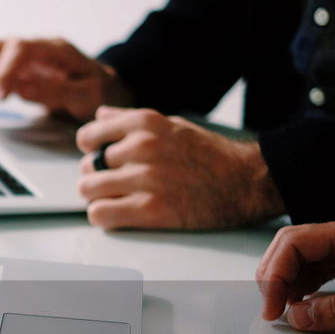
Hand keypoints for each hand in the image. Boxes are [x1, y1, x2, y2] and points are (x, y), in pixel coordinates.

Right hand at [0, 38, 130, 118]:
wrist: (102, 86)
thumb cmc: (98, 90)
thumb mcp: (87, 95)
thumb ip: (57, 92)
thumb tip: (22, 90)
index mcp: (54, 49)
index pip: (19, 48)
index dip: (4, 70)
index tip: (2, 97)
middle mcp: (33, 47)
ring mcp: (20, 56)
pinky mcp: (11, 67)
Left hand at [75, 107, 285, 229]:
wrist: (247, 181)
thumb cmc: (210, 155)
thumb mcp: (171, 124)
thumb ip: (131, 120)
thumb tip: (100, 116)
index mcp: (145, 124)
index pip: (88, 136)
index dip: (90, 151)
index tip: (99, 159)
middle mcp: (141, 147)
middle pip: (87, 167)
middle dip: (96, 178)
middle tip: (113, 185)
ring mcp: (145, 179)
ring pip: (88, 190)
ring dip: (98, 198)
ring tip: (116, 200)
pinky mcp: (151, 210)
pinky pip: (101, 214)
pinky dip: (104, 217)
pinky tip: (119, 215)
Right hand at [255, 213, 334, 330]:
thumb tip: (299, 317)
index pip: (299, 242)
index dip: (277, 273)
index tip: (273, 308)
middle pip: (301, 246)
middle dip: (278, 274)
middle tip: (270, 309)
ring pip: (314, 258)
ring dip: (292, 280)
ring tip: (285, 310)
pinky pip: (331, 271)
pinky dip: (312, 286)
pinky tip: (307, 305)